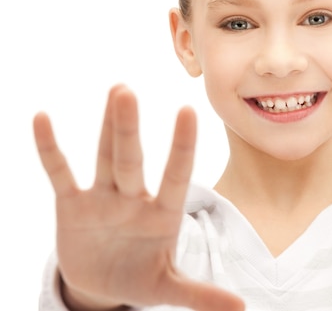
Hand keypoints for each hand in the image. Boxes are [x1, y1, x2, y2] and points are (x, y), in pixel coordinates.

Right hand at [34, 85, 243, 310]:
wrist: (103, 284)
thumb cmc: (141, 277)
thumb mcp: (169, 288)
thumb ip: (200, 294)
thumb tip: (242, 308)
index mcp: (162, 215)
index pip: (175, 176)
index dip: (181, 147)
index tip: (189, 110)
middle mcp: (134, 199)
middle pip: (131, 160)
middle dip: (128, 128)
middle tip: (125, 90)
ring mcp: (103, 199)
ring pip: (104, 158)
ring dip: (107, 128)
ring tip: (114, 91)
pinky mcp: (72, 206)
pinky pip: (60, 174)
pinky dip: (50, 150)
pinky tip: (41, 119)